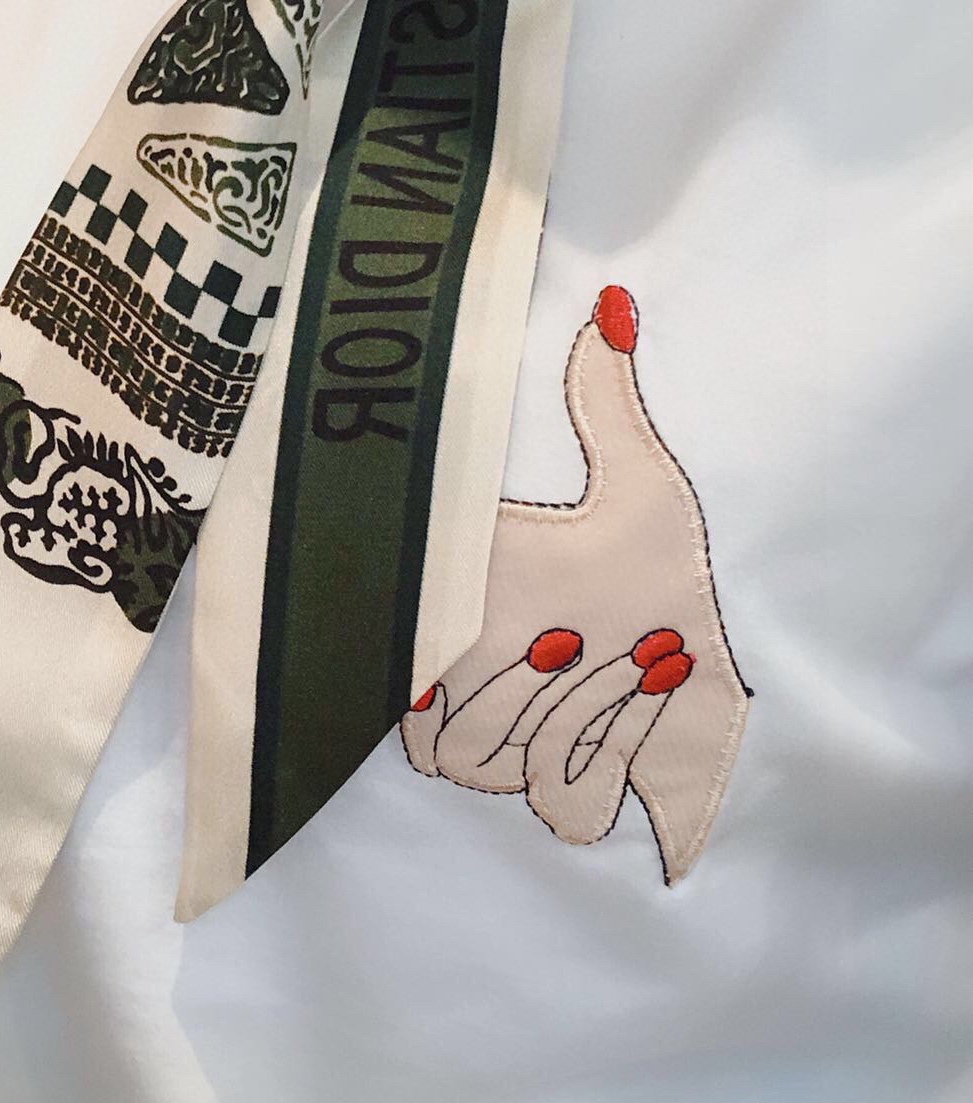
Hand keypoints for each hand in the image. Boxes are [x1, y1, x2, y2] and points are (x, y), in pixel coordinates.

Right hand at [402, 287, 749, 884]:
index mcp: (460, 598)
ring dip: (568, 717)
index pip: (370, 626)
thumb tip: (612, 300)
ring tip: (643, 658)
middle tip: (588, 633)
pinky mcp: (553, 802)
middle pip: (428, 718)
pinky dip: (598, 758)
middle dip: (525, 682)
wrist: (733, 673)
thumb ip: (607, 399)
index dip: (394, 631)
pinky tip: (646, 705)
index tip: (468, 609)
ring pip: (472, 761)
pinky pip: (542, 797)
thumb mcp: (640, 483)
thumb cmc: (673, 574)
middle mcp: (458, 679)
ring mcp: (499, 750)